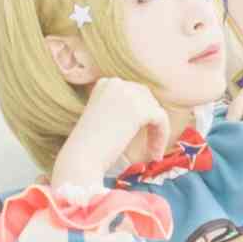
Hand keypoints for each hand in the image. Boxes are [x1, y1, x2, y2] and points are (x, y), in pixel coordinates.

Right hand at [52, 77, 170, 190]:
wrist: (81, 158)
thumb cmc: (89, 147)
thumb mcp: (104, 119)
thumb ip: (122, 110)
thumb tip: (150, 111)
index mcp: (105, 84)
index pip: (133, 93)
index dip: (141, 115)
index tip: (140, 136)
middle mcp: (116, 83)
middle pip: (146, 98)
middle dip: (151, 121)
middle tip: (151, 146)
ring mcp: (128, 94)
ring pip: (155, 110)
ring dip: (157, 131)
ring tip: (152, 153)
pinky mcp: (139, 109)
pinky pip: (161, 119)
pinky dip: (161, 136)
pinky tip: (155, 154)